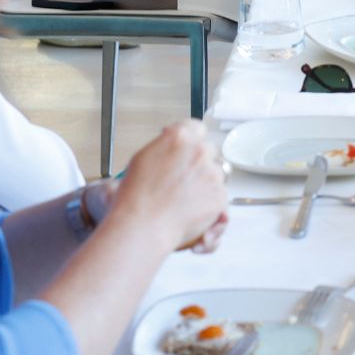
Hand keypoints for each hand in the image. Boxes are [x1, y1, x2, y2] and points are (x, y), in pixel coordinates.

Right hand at [112, 121, 227, 251]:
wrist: (142, 226)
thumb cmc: (135, 198)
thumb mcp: (141, 159)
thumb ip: (162, 146)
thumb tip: (167, 141)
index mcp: (179, 137)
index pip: (196, 128)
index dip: (191, 140)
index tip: (187, 148)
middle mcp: (199, 151)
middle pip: (208, 150)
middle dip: (198, 163)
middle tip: (183, 178)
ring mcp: (212, 173)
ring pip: (216, 173)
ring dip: (205, 182)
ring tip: (183, 198)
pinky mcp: (220, 194)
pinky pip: (219, 194)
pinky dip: (208, 202)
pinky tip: (190, 209)